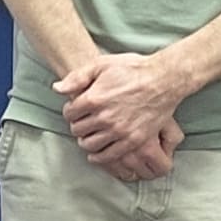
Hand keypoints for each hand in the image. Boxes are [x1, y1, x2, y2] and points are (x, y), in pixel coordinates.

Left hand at [58, 53, 188, 179]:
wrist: (163, 80)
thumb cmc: (133, 69)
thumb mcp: (102, 64)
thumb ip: (77, 77)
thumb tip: (57, 89)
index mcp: (94, 98)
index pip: (70, 113)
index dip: (70, 111)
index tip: (76, 109)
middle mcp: (105, 117)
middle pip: (78, 129)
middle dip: (77, 125)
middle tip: (83, 122)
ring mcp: (119, 131)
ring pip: (90, 144)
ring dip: (86, 140)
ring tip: (89, 135)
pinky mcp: (132, 140)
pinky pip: (108, 155)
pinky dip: (99, 156)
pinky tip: (96, 153)